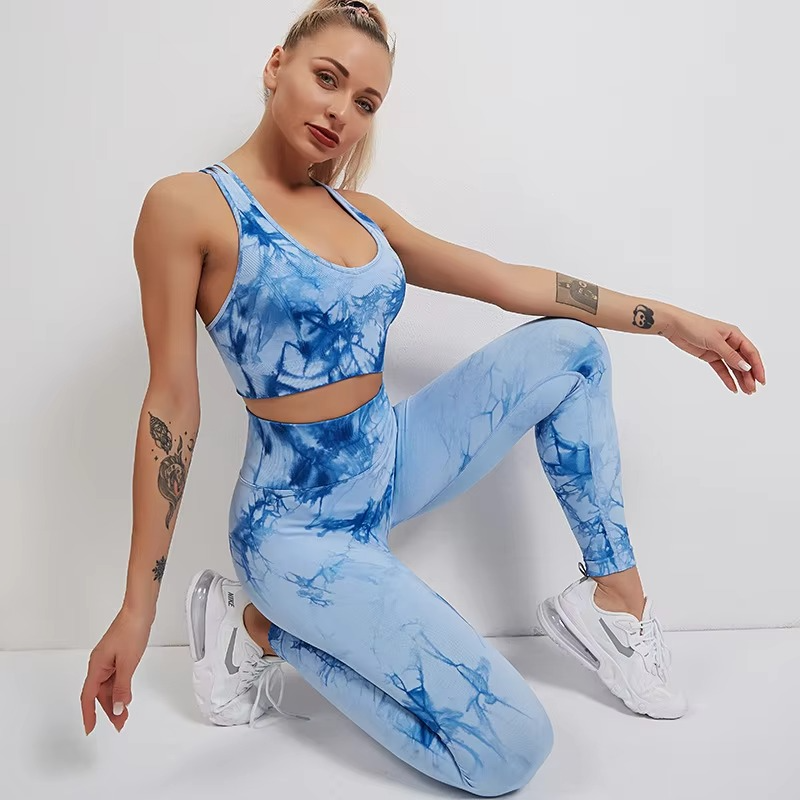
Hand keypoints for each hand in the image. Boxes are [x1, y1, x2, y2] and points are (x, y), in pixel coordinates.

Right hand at [80, 606, 152, 734]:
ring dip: (115, 700)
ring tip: (124, 714)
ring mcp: (108, 659)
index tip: (90, 729)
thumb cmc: (131, 631)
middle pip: (99, 693)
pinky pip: (115, 678)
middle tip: (119, 724)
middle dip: (108, 710)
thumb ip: (122, 687)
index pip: (88, 696)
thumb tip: (118, 708)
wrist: (139, 611)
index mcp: (97, 666)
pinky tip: (126, 696)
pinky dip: (120, 688)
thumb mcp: (128, 663)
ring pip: (108, 686)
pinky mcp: (117, 655)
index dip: (88, 714)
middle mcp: (99, 664)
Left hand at [662, 307, 765, 393]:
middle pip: (744, 361)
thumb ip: (730, 355)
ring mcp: (720, 350)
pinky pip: (722, 369)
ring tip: (746, 392)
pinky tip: (733, 388)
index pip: (751, 352)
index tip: (761, 380)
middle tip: (752, 390)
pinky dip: (727, 378)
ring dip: (740, 379)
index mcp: (735, 334)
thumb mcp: (715, 341)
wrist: (675, 326)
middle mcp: (730, 342)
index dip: (757, 366)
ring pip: (734, 367)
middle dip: (749, 376)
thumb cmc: (695, 327)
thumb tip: (746, 367)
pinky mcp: (710, 356)